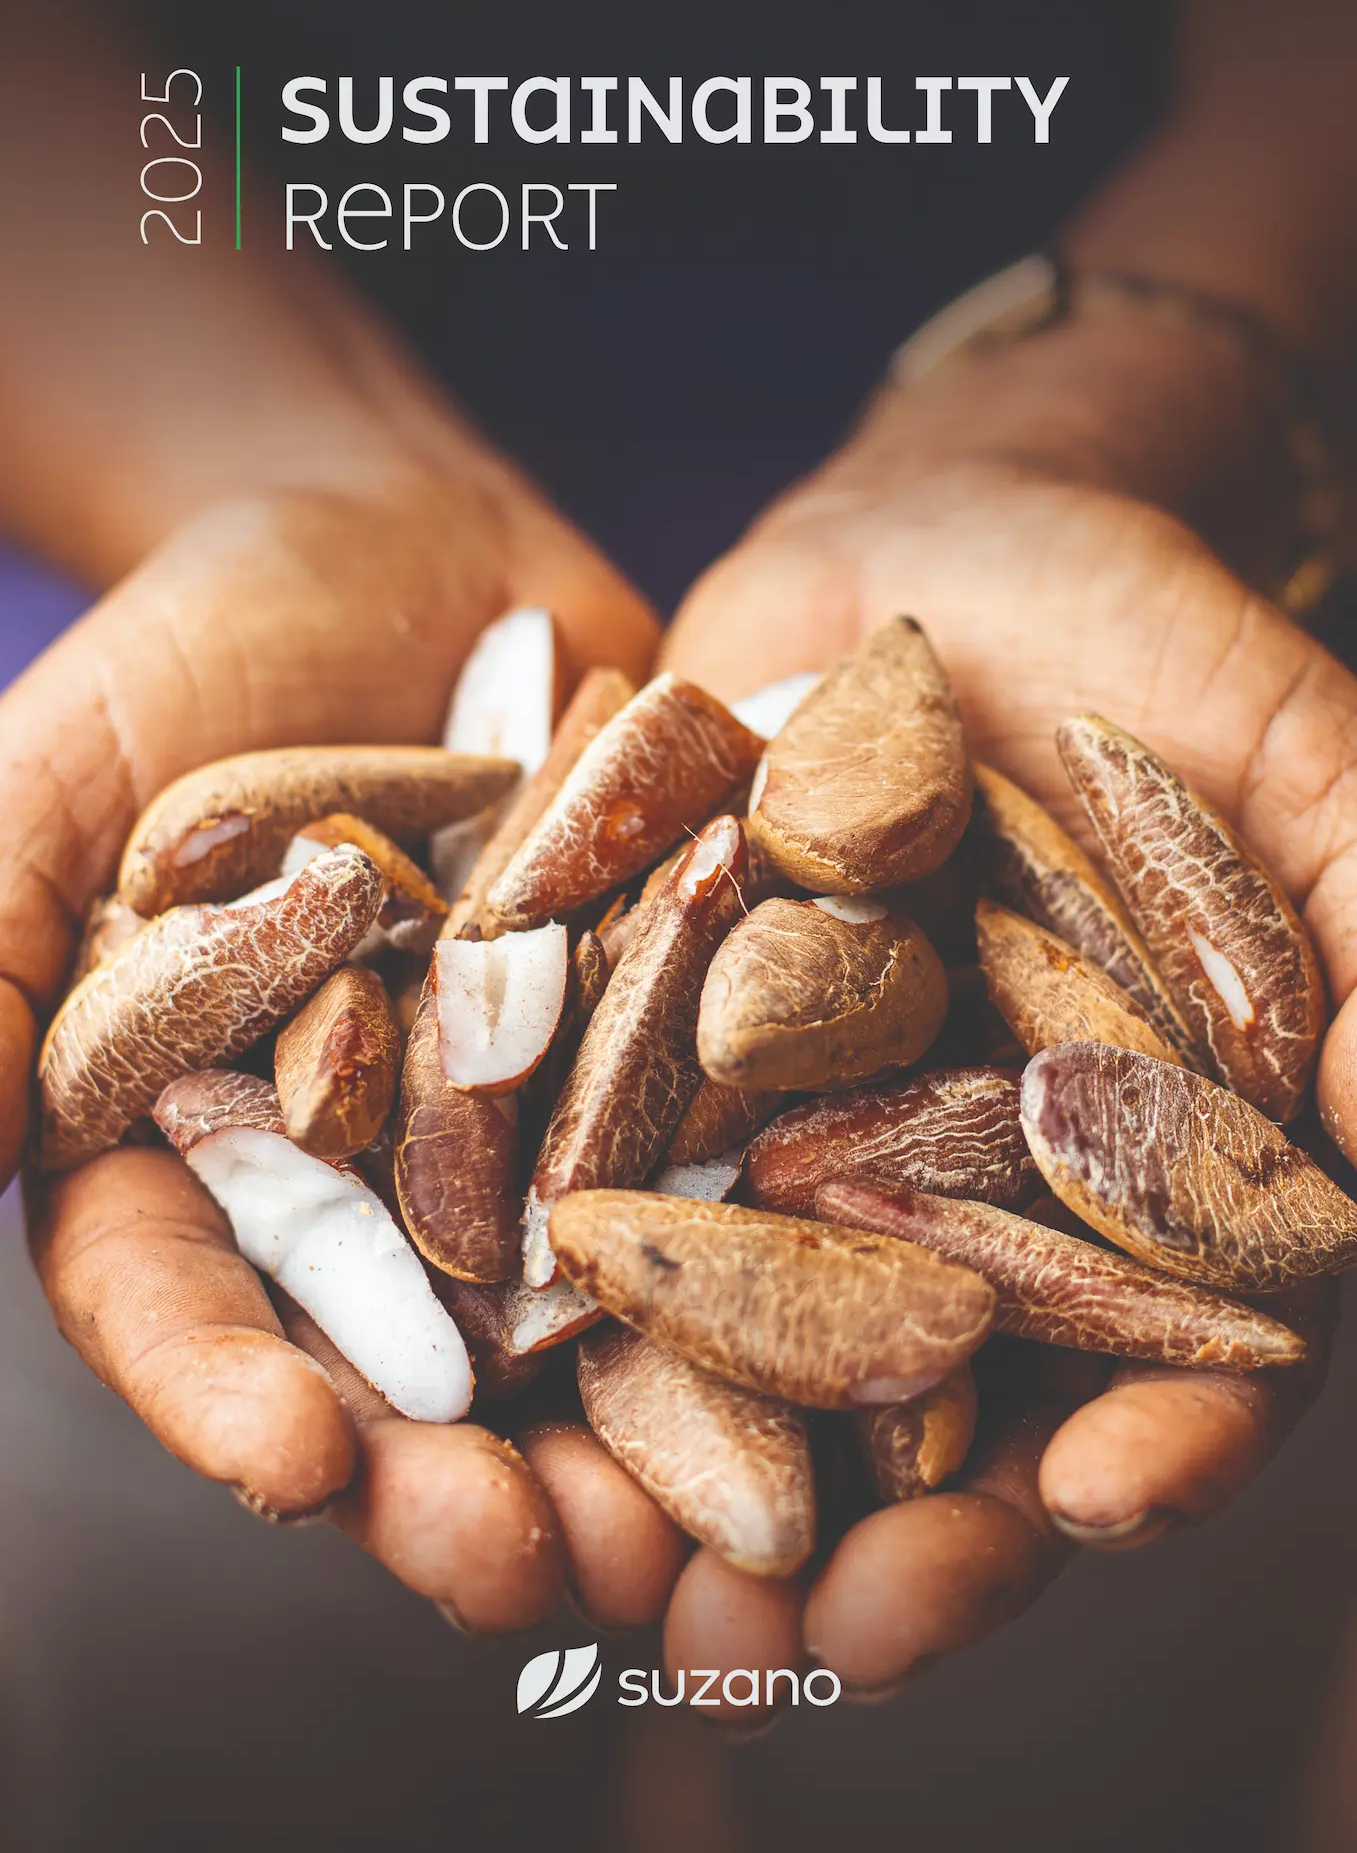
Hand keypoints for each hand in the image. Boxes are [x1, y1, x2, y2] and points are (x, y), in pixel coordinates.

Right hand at [4, 455, 661, 1630]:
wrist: (395, 548)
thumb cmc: (183, 664)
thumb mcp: (42, 803)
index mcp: (191, 1158)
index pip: (183, 1308)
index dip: (227, 1394)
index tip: (296, 1464)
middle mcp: (368, 1183)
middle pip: (400, 1364)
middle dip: (461, 1478)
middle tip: (538, 1566)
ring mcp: (524, 1132)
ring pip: (576, 1317)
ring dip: (640, 1435)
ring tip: (710, 1541)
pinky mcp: (662, 1060)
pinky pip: (721, 1165)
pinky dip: (774, 1254)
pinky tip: (848, 1338)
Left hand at [653, 309, 1352, 1708]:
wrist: (936, 550)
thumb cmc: (1150, 653)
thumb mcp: (1299, 766)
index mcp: (1122, 1180)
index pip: (1164, 1355)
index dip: (1156, 1442)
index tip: (1105, 1503)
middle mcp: (944, 1196)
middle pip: (931, 1403)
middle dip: (881, 1531)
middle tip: (814, 1639)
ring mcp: (780, 1142)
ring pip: (736, 1339)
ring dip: (674, 1466)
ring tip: (614, 1582)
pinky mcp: (636, 1058)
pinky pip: (578, 1175)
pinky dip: (525, 1260)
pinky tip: (475, 1336)